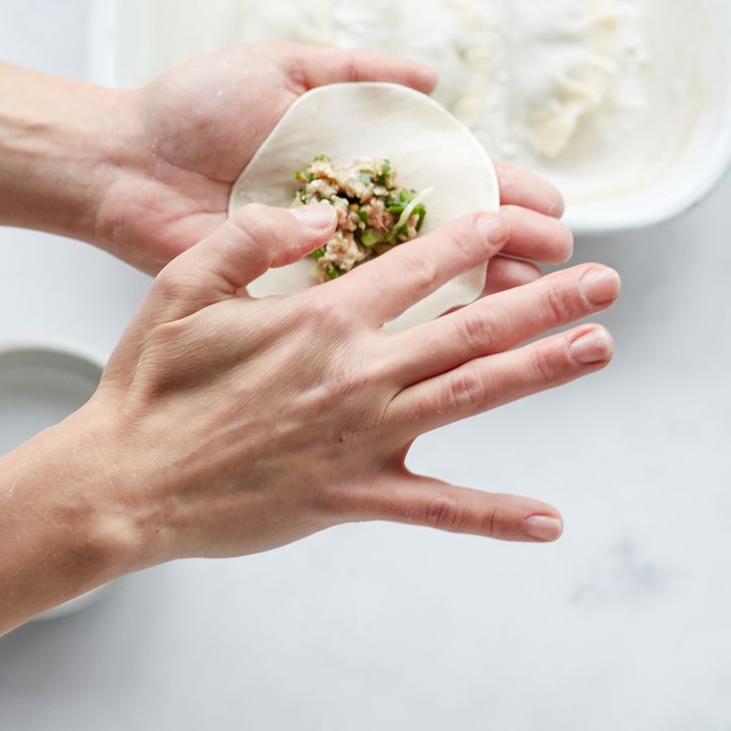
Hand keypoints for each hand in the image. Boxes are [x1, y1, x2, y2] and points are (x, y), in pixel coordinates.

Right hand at [67, 202, 618, 564]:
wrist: (124, 483)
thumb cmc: (149, 384)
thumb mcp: (184, 284)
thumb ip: (252, 235)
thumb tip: (319, 211)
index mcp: (322, 316)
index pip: (421, 262)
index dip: (479, 235)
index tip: (524, 219)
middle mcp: (359, 371)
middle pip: (473, 325)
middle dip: (546, 298)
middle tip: (607, 282)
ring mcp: (364, 437)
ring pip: (473, 395)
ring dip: (543, 369)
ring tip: (599, 347)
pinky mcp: (355, 496)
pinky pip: (437, 508)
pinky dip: (493, 515)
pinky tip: (548, 520)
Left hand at [87, 41, 572, 288]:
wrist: (123, 159)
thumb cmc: (193, 107)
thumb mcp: (282, 67)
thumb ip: (355, 70)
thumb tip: (432, 78)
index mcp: (358, 161)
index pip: (449, 179)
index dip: (501, 193)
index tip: (550, 208)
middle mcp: (353, 215)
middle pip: (449, 236)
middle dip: (508, 247)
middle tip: (559, 263)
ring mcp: (329, 261)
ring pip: (420, 281)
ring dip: (478, 292)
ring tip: (533, 303)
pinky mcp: (295, 297)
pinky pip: (363, 313)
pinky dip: (411, 325)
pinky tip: (460, 336)